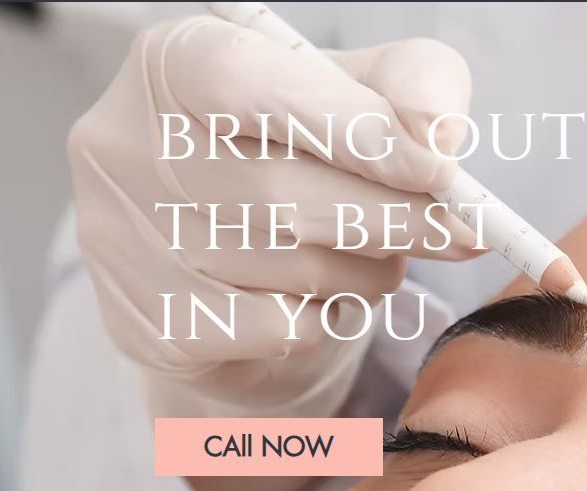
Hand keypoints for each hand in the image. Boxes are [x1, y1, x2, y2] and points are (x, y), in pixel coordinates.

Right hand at [68, 16, 478, 417]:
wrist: (237, 256)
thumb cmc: (310, 151)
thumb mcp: (364, 91)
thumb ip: (411, 85)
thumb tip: (438, 131)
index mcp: (173, 63)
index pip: (248, 85)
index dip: (351, 129)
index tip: (439, 166)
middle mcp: (122, 146)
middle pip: (279, 191)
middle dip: (395, 217)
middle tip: (465, 230)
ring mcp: (121, 242)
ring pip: (289, 270)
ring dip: (369, 271)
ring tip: (374, 253)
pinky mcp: (145, 325)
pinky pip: (276, 330)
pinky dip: (329, 317)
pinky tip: (322, 295)